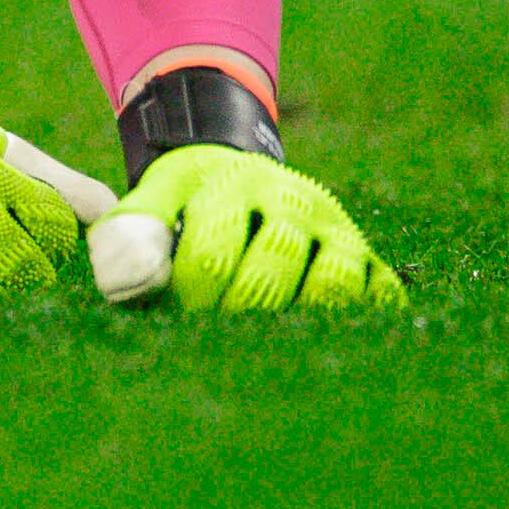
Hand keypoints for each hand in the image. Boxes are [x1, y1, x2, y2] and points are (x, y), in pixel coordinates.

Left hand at [102, 145, 404, 311]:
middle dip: (239, 308)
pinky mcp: (365, 254)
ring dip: (297, 318)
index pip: (214, 249)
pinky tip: (319, 339)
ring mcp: (335, 227)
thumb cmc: (188, 201)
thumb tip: (134, 282)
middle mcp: (293, 199)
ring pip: (333, 283)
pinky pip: (379, 295)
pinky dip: (357, 322)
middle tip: (218, 333)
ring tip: (265, 337)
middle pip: (276, 263)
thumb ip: (130, 234)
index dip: (191, 294)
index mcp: (234, 183)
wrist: (239, 170)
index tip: (178, 314)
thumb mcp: (152, 200)